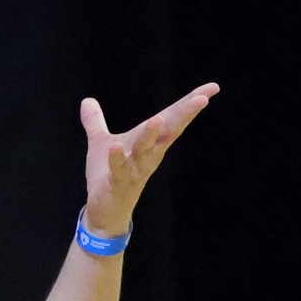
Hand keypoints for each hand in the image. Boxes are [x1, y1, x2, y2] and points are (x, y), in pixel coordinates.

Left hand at [82, 83, 218, 236]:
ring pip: (146, 150)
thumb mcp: (101, 143)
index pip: (173, 118)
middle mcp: (149, 154)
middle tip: (202, 98)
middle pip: (170, 131)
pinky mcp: (119, 183)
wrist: (105, 213)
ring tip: (158, 120)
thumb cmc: (109, 176)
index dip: (190, 103)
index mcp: (150, 142)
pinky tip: (116, 146)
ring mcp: (136, 169)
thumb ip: (95, 122)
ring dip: (151, 136)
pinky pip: (120, 169)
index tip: (213, 87)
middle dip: (185, 115)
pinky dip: (117, 158)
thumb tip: (87, 100)